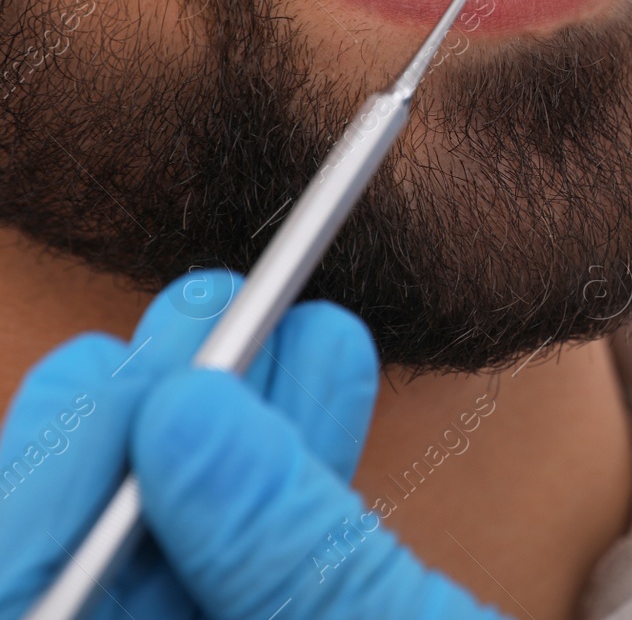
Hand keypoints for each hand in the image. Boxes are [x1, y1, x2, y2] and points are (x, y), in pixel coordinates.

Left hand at [0, 270, 497, 618]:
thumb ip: (297, 559)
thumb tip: (188, 419)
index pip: (31, 612)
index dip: (52, 498)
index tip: (131, 374)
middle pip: (82, 581)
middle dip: (147, 436)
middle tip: (206, 313)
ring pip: (166, 565)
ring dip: (232, 434)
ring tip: (288, 322)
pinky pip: (240, 570)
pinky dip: (287, 476)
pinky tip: (328, 378)